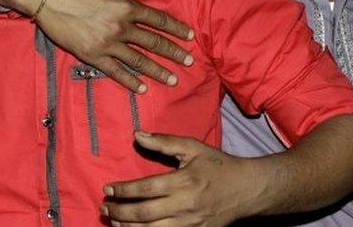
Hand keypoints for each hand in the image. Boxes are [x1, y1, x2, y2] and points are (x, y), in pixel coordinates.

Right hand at [35, 0, 194, 92]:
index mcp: (127, 6)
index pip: (159, 20)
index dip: (177, 29)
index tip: (190, 36)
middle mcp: (121, 26)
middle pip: (154, 43)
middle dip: (174, 53)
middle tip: (189, 62)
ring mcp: (107, 43)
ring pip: (139, 60)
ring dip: (158, 71)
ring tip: (173, 79)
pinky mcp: (91, 55)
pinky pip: (115, 71)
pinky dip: (129, 81)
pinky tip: (142, 89)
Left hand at [101, 132, 261, 226]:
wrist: (248, 189)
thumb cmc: (218, 166)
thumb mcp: (193, 148)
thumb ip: (164, 142)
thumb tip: (136, 134)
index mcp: (184, 181)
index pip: (146, 188)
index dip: (123, 190)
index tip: (108, 189)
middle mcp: (185, 205)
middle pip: (144, 213)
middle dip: (119, 211)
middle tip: (105, 207)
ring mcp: (191, 223)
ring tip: (115, 220)